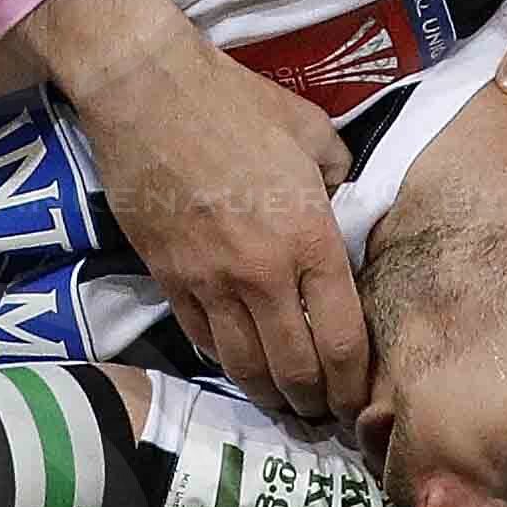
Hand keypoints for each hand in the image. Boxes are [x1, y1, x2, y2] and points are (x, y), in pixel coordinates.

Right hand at [47, 0, 364, 424]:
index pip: (343, 339)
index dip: (355, 383)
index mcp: (309, 238)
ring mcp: (210, 281)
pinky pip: (203, 338)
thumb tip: (344, 210)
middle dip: (316, 403)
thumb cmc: (237, 102)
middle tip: (325, 416)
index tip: (359, 399)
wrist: (147, 90)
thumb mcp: (314, 133)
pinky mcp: (168, 278)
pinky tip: (240, 365)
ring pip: (246, 366)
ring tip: (285, 406)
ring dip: (270, 396)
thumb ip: (339, 181)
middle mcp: (263, 274)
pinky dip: (226, 362)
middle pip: (296, 368)